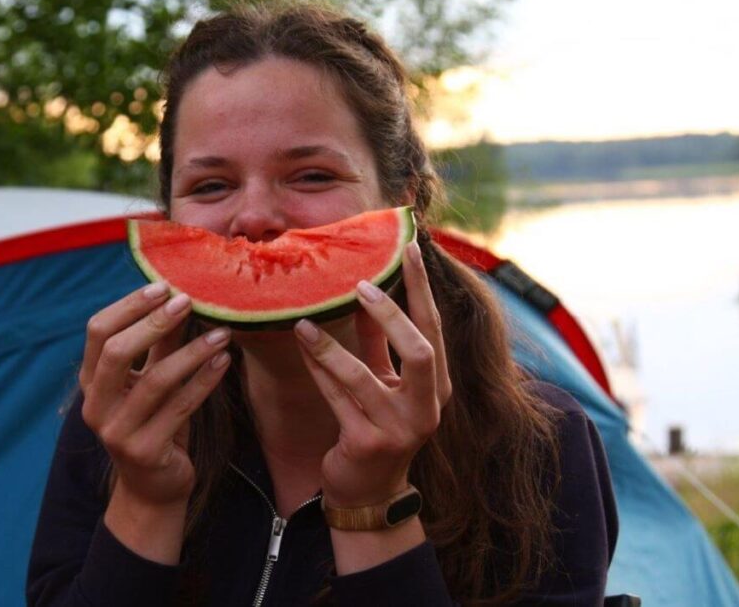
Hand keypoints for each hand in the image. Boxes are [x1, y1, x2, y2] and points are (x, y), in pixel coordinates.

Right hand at [80, 283, 231, 508]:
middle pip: (116, 352)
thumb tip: (179, 297)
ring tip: (221, 332)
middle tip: (188, 301)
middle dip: (153, 322)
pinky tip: (224, 360)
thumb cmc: (153, 424)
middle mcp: (96, 406)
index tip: (163, 286)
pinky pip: (180, 408)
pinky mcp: (145, 451)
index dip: (129, 306)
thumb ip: (159, 344)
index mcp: (91, 382)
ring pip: (155, 381)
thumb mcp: (152, 381)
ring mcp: (117, 432)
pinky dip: (204, 381)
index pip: (97, 332)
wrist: (153, 488)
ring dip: (191, 351)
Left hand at [293, 241, 450, 507]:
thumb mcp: (386, 380)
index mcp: (438, 385)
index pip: (434, 327)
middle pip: (421, 350)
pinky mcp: (368, 444)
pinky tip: (301, 345)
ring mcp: (400, 429)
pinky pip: (337, 398)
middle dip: (390, 313)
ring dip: (331, 346)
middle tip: (359, 282)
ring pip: (365, 376)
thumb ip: (380, 340)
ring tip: (303, 320)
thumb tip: (366, 287)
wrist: (369, 491)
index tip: (408, 247)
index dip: (422, 287)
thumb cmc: (378, 424)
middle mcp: (428, 407)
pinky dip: (318, 370)